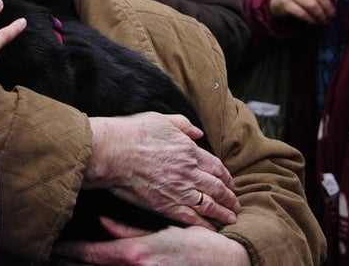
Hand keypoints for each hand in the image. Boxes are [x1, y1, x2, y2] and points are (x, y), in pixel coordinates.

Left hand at [52, 216, 249, 264]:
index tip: (55, 247)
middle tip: (57, 257)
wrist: (226, 263)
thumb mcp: (162, 232)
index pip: (93, 255)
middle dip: (72, 264)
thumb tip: (102, 222)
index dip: (70, 252)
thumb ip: (128, 231)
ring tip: (69, 263)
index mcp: (136, 255)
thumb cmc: (197, 246)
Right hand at [84, 113, 238, 229]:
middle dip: (229, 198)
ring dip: (222, 213)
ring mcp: (178, 190)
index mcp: (188, 150)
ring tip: (230, 218)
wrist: (112, 152)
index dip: (226, 177)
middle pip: (217, 188)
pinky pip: (191, 218)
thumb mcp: (160, 120)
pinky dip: (204, 224)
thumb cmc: (132, 133)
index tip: (230, 183)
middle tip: (235, 204)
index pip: (215, 167)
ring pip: (208, 205)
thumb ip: (182, 125)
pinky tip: (211, 228)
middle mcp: (188, 172)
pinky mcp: (165, 205)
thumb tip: (197, 133)